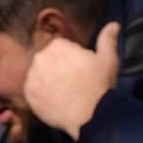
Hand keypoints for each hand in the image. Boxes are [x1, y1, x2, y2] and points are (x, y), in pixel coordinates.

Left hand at [22, 20, 120, 138]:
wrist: (92, 118)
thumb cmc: (100, 87)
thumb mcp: (108, 60)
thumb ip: (107, 39)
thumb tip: (114, 24)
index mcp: (57, 45)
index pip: (60, 50)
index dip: (71, 62)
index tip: (80, 73)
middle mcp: (40, 57)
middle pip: (47, 62)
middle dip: (57, 71)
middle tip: (72, 86)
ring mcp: (32, 77)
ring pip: (39, 77)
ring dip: (48, 84)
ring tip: (64, 96)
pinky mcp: (29, 96)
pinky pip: (33, 94)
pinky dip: (41, 98)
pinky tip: (55, 104)